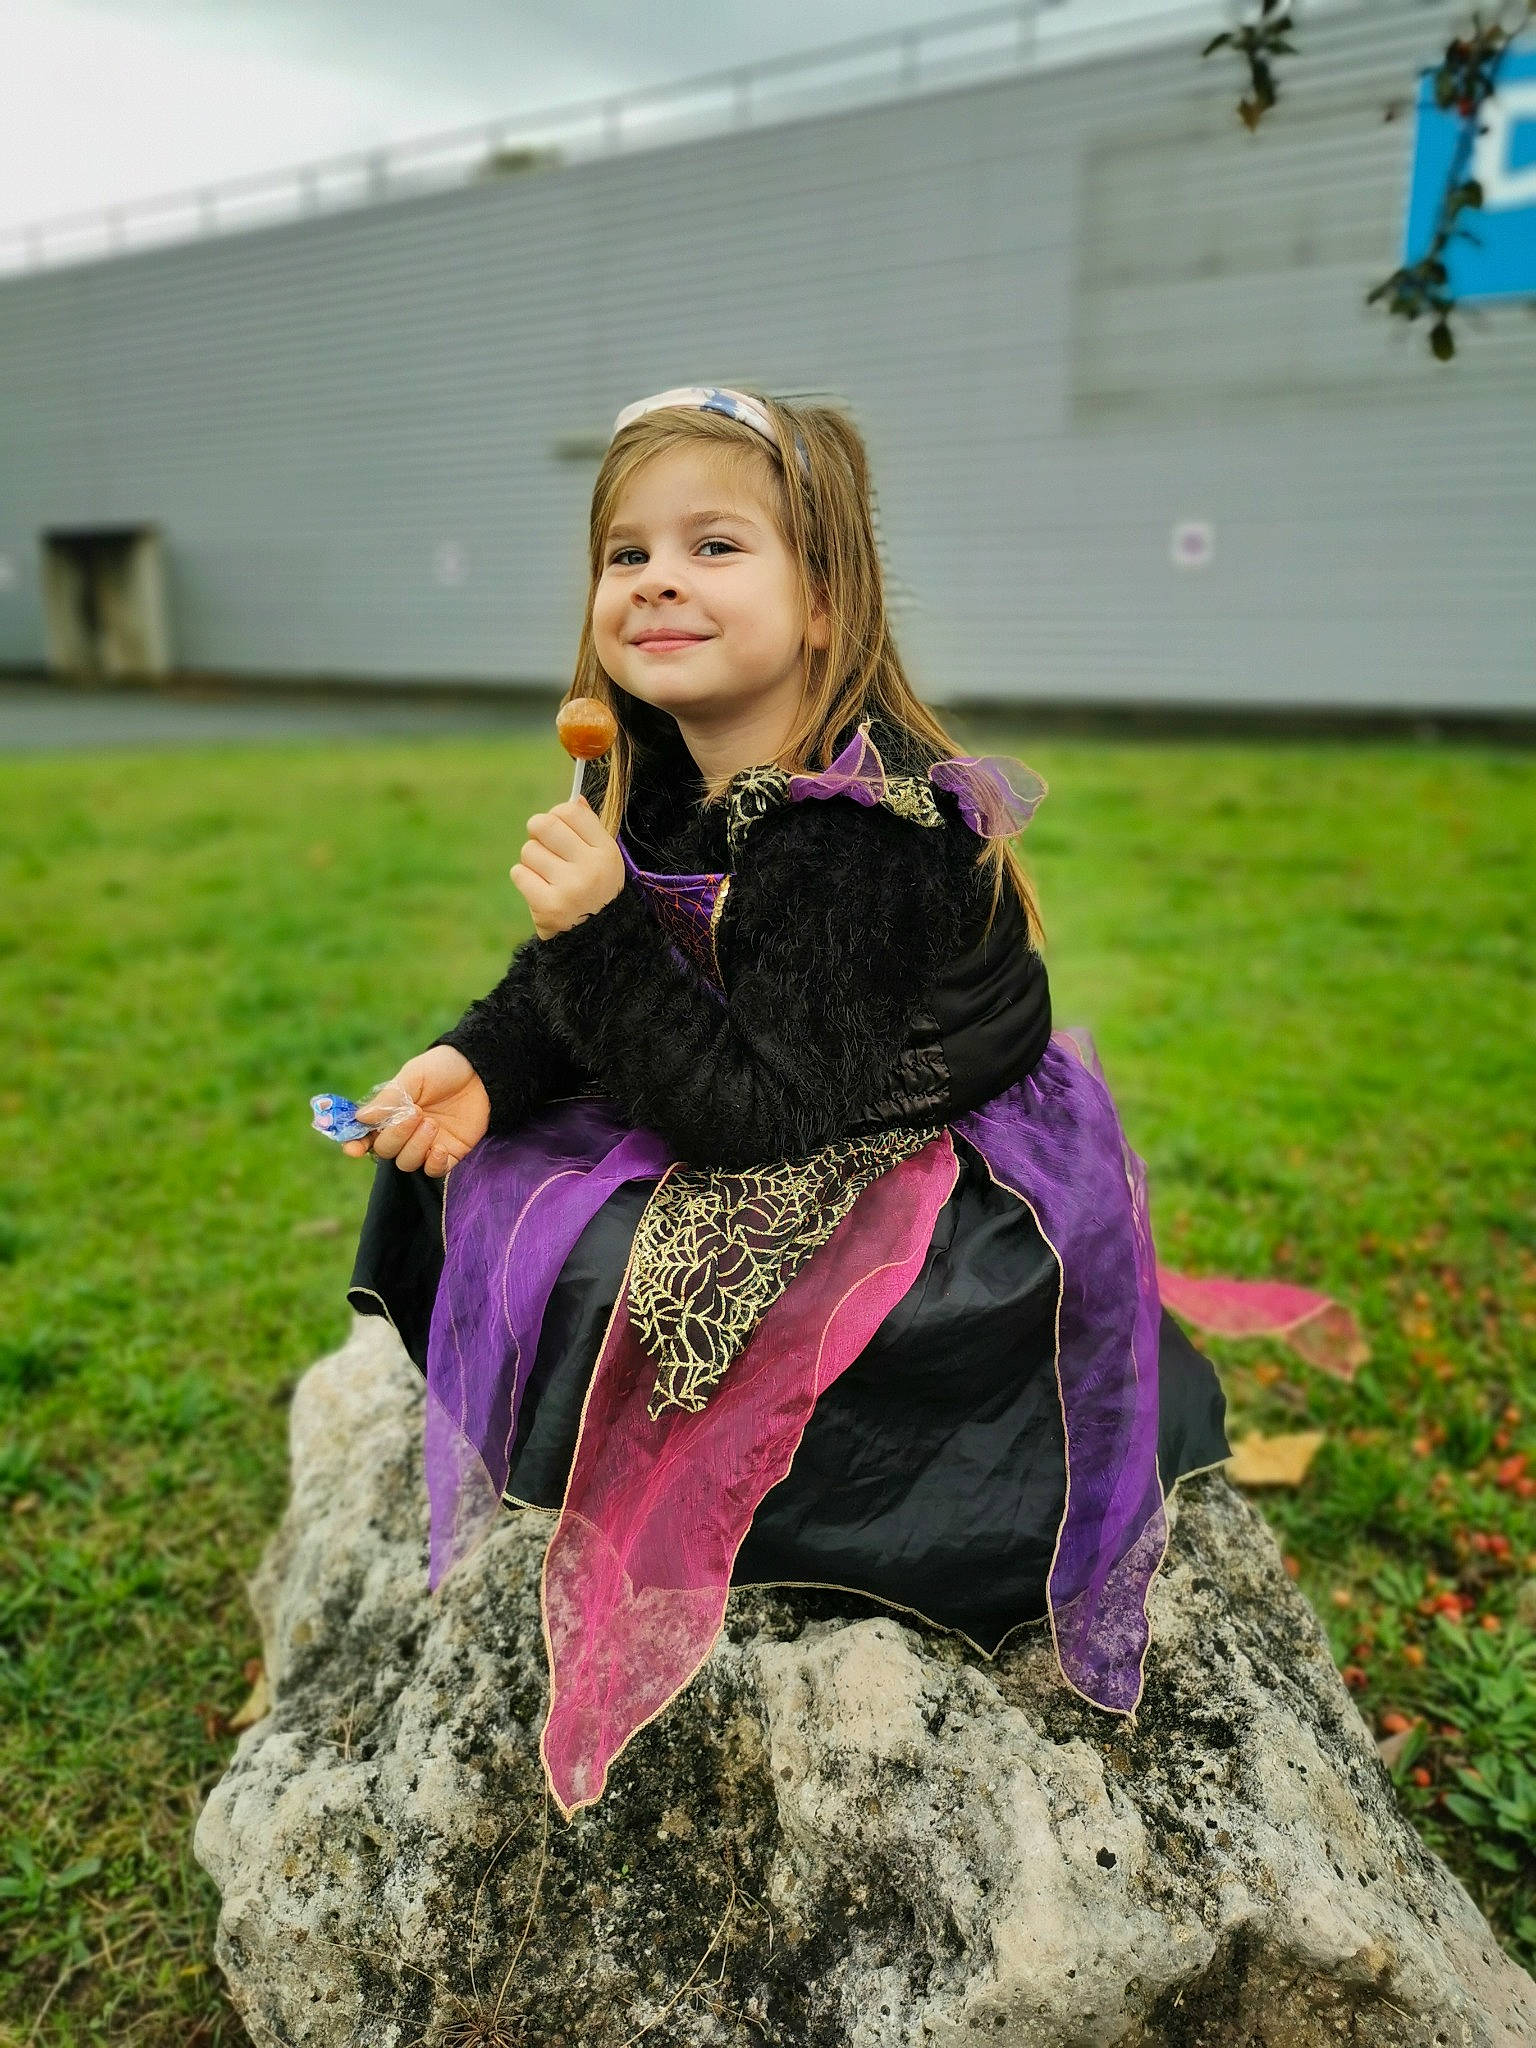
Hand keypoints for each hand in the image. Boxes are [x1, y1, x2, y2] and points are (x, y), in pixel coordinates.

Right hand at [340, 1045, 489, 1176]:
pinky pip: (433, 1171)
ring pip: (406, 1163)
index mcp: (389, 1112)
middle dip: (396, 1135)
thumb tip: (361, 1118)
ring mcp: (426, 1144)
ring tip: (431, 1123)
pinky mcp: (449, 1153)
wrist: (482, 1071)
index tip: (354, 1148)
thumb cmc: (443, 1068)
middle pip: (385, 1151)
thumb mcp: (413, 1076)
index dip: (355, 1143)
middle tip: (416, 1114)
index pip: (365, 1134)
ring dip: (415, 1146)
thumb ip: (388, 1099)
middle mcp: (404, 1132)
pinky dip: (433, 1163)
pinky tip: (440, 1147)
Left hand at [511, 796, 624, 940]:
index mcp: (606, 852)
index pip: (570, 811)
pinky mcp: (548, 906)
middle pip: (544, 825)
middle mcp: (591, 868)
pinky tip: (539, 888)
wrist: (596, 939)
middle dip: (538, 832)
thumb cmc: (596, 889)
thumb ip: (589, 828)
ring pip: (529, 850)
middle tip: (544, 846)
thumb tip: (574, 798)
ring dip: (532, 860)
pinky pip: (519, 873)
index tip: (559, 829)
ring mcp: (570, 888)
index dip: (557, 815)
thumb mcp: (603, 859)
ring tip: (547, 875)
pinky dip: (524, 879)